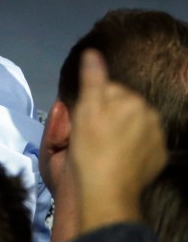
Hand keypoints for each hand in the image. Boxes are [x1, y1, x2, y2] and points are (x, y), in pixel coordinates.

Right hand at [70, 49, 166, 231]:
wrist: (106, 190)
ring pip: (133, 125)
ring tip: (104, 147)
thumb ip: (92, 79)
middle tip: (91, 134)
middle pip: (123, 106)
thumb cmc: (90, 148)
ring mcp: (157, 138)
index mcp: (132, 100)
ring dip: (121, 131)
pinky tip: (117, 157)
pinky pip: (143, 144)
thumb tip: (92, 51)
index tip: (84, 120)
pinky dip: (131, 148)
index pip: (109, 90)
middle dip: (109, 115)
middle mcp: (151, 115)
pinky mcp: (158, 158)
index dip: (92, 103)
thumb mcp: (85, 109)